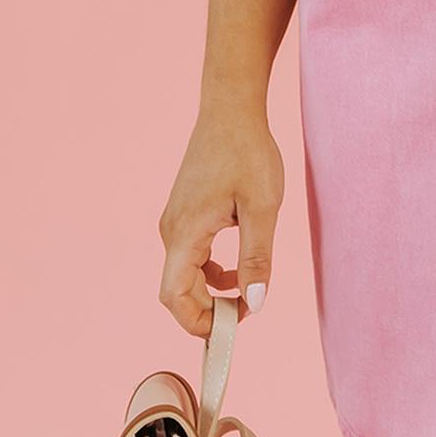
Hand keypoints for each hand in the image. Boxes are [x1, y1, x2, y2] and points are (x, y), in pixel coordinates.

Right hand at [157, 102, 282, 336]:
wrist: (231, 109)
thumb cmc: (247, 151)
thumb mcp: (263, 207)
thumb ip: (257, 257)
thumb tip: (255, 303)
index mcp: (185, 233)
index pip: (174, 298)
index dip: (198, 322)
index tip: (232, 327)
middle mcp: (172, 230)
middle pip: (177, 291)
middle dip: (208, 310)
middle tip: (246, 311)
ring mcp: (175, 221)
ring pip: (184, 274)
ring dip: (211, 290)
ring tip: (248, 287)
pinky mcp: (184, 213)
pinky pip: (191, 256)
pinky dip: (211, 270)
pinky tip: (239, 263)